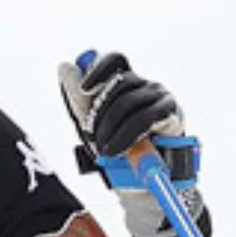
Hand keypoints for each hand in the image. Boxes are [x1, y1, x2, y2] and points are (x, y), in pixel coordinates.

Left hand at [56, 51, 183, 158]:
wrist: (150, 175)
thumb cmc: (124, 146)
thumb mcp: (97, 124)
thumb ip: (80, 97)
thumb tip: (64, 66)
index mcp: (128, 84)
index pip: (116, 61)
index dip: (99, 69)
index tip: (84, 89)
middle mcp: (146, 85)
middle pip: (120, 82)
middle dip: (100, 111)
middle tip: (92, 136)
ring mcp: (160, 96)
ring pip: (129, 101)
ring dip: (111, 128)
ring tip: (104, 149)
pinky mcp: (172, 113)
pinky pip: (144, 118)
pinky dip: (126, 136)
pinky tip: (117, 149)